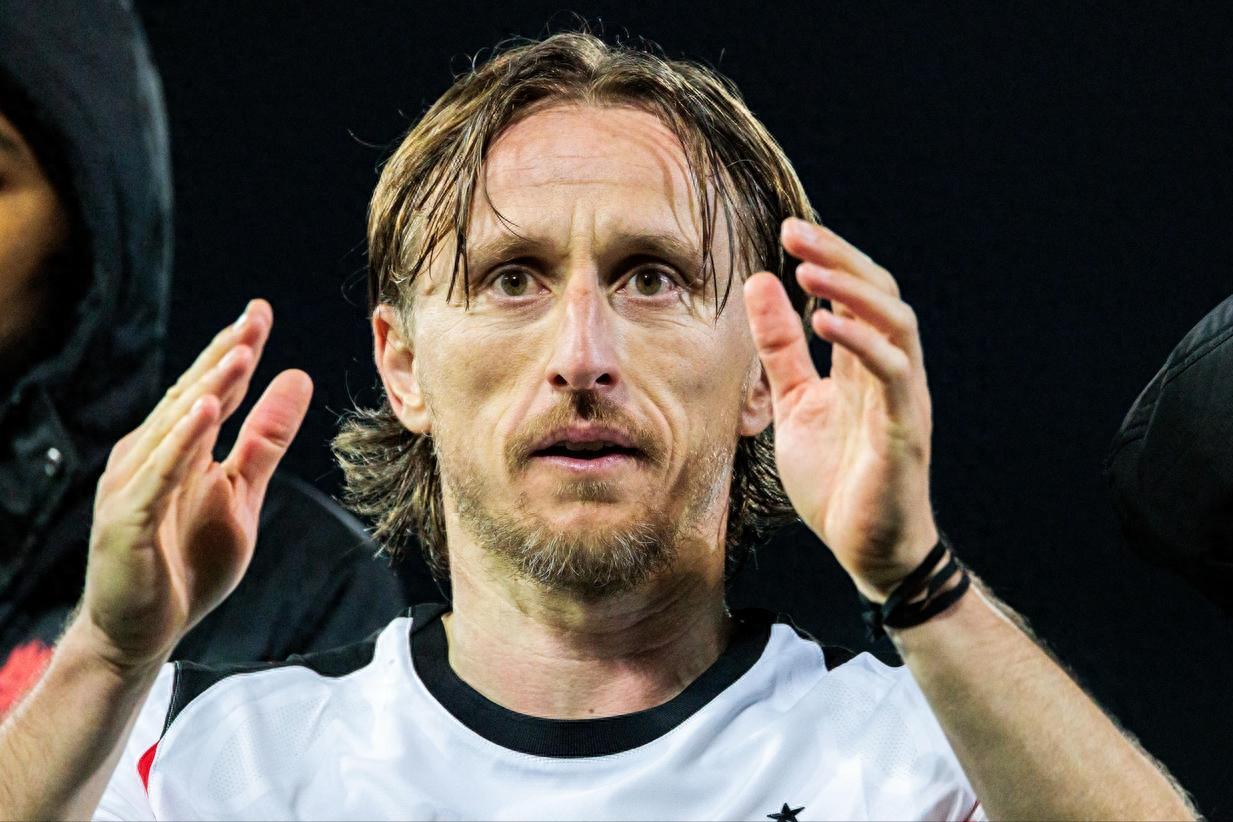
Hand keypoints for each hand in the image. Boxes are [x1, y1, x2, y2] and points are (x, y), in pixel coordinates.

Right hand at [78, 300, 311, 669]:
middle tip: (254, 317)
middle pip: (190, 397)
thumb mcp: (243, 493)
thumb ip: (267, 439)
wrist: (140, 631)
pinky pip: (157, 477)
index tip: (260, 312)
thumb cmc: (187, 562)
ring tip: (239, 353)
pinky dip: (179, 444)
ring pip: (174, 428)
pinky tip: (202, 413)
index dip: (234, 351)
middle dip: (224, 356)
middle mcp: (148, 456)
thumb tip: (298, 377)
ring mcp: (132, 486)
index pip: (209, 390)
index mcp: (177, 448)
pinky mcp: (126, 521)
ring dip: (206, 389)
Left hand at [744, 219, 936, 599]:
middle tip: (796, 232)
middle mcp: (891, 372)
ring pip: (896, 324)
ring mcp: (902, 399)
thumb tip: (760, 283)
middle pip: (880, 293)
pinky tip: (825, 325)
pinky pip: (893, 376)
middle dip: (840, 258)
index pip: (855, 293)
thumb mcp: (795, 404)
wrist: (867, 550)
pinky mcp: (904, 432)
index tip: (788, 230)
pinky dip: (862, 344)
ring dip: (853, 292)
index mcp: (864, 364)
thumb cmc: (838, 479)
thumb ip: (781, 349)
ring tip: (809, 271)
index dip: (828, 258)